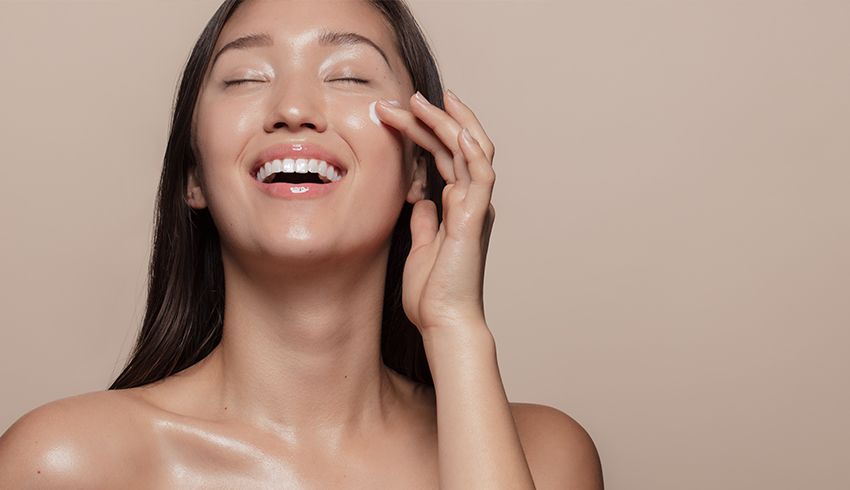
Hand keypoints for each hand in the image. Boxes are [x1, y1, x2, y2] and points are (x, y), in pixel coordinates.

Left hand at [375, 90, 495, 336]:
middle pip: (455, 146)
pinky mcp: (475, 219)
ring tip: (420, 99)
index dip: (425, 131)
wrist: (444, 322)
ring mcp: (475, 208)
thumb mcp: (420, 247)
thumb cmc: (432, 293)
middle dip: (430, 118)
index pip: (443, 156)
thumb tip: (419, 198)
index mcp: (456, 207)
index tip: (399, 112)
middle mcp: (469, 202)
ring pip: (470, 151)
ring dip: (447, 122)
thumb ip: (424, 220)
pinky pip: (480, 175)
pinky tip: (455, 128)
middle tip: (403, 97)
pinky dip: (470, 149)